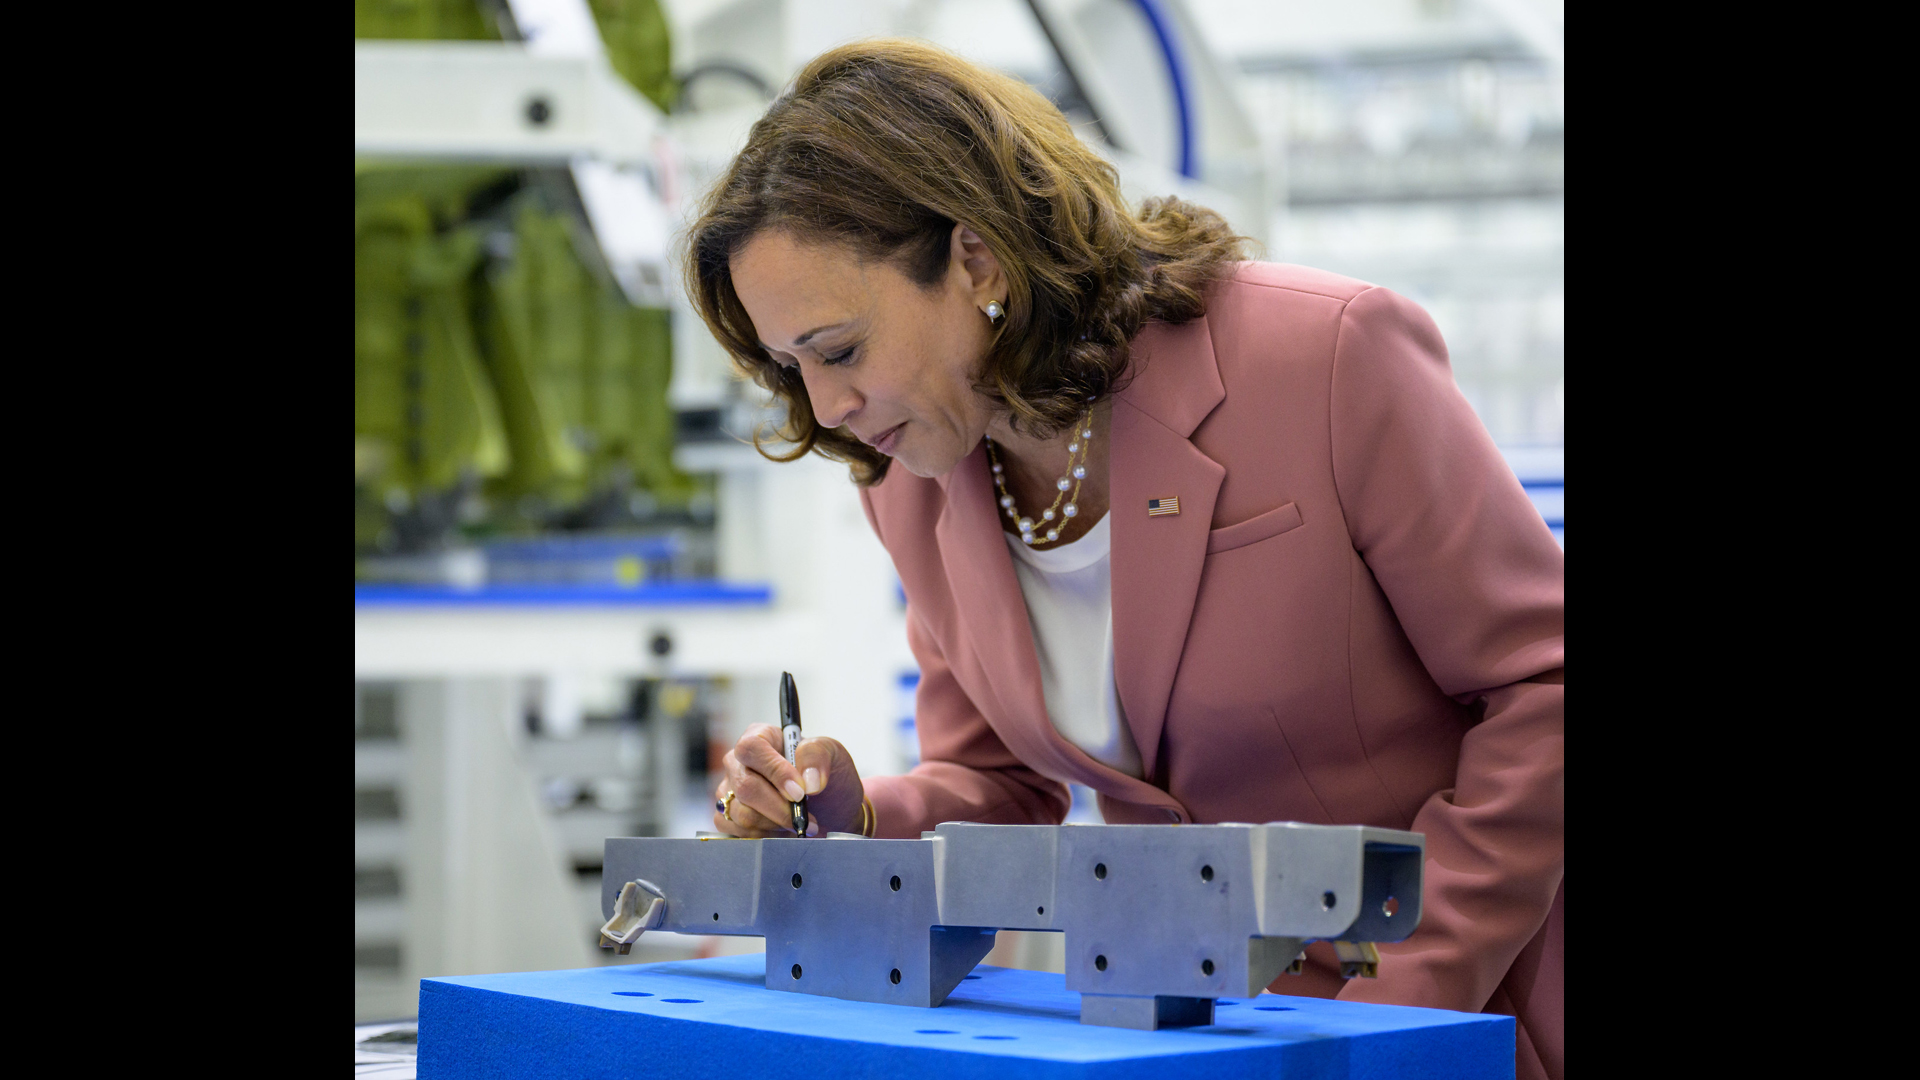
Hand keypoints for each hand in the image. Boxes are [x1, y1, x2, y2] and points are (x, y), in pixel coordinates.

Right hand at [712, 724, 866, 836]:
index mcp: (761, 737)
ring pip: (742, 813)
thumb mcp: (833, 755)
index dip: (774, 771)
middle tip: (805, 817)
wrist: (831, 811)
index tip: (799, 792)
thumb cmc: (828, 778)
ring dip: (776, 824)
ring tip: (797, 822)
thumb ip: (819, 757)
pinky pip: (739, 831)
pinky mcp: (727, 816)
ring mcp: (729, 790)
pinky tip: (782, 831)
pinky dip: (765, 836)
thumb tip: (808, 781)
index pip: (752, 748)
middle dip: (779, 808)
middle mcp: (739, 762)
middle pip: (745, 785)